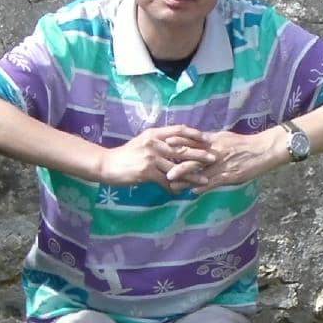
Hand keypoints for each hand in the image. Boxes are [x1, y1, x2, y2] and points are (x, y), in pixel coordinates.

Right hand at [97, 125, 215, 191]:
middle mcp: (154, 143)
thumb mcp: (143, 141)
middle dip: (200, 155)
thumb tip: (178, 143)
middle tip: (214, 159)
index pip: (179, 130)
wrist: (108, 164)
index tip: (208, 140)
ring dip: (192, 176)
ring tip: (205, 180)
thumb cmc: (127, 154)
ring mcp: (150, 158)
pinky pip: (165, 181)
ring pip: (177, 167)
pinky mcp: (146, 172)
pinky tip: (183, 193)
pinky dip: (175, 188)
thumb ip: (159, 141)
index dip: (195, 134)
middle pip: (182, 148)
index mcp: (155, 133)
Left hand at [174, 127, 286, 192]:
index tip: (164, 143)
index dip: (178, 142)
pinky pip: (213, 182)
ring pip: (200, 173)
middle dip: (177, 165)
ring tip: (173, 186)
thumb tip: (196, 139)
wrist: (263, 150)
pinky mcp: (229, 176)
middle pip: (192, 158)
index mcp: (213, 141)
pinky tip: (193, 192)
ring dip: (185, 180)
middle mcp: (215, 152)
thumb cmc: (244, 143)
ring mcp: (221, 165)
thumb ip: (209, 139)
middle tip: (164, 171)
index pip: (192, 140)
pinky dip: (202, 187)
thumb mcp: (225, 137)